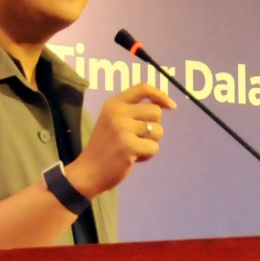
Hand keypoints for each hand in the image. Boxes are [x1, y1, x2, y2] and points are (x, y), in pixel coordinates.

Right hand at [65, 82, 174, 196]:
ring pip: (158, 130)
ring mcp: (122, 129)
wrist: (88, 171)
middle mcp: (117, 113)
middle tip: (138, 137)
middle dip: (154, 126)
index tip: (171, 106)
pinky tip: (132, 158)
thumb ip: (132, 111)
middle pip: (156, 111)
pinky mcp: (129, 146)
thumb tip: (163, 106)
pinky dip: (147, 155)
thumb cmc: (105, 147)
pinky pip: (154, 147)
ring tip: (133, 148)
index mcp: (113, 104)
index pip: (142, 88)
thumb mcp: (113, 121)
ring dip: (151, 142)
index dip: (160, 95)